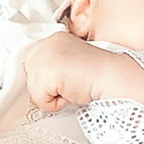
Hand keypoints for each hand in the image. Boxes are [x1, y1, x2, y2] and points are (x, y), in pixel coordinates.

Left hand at [19, 33, 143, 111]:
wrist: (112, 77)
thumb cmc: (97, 74)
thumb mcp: (69, 63)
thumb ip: (53, 67)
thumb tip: (39, 85)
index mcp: (52, 40)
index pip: (33, 66)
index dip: (47, 80)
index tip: (66, 78)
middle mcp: (45, 44)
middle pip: (30, 80)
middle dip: (48, 88)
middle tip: (71, 82)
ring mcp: (44, 57)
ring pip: (34, 93)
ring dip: (54, 96)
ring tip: (72, 86)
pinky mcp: (47, 73)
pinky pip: (41, 102)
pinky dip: (57, 104)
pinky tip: (72, 91)